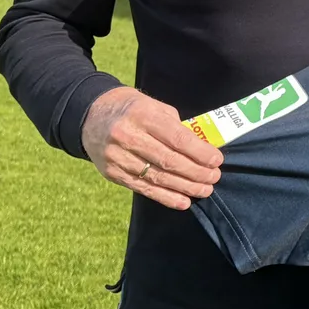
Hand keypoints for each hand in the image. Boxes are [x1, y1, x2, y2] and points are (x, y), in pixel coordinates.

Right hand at [82, 87, 223, 210]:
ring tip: (205, 190)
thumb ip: (176, 126)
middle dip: (196, 172)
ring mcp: (118, 157)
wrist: (92, 117)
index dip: (199, 152)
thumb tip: (202, 149)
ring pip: (157, 177)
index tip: (216, 160)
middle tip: (214, 177)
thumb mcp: (154, 107)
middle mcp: (128, 136)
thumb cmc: (133, 109)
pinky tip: (183, 201)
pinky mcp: (112, 173)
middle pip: (169, 161)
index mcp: (143, 115)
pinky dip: (165, 197)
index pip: (177, 138)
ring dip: (185, 187)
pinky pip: (143, 188)